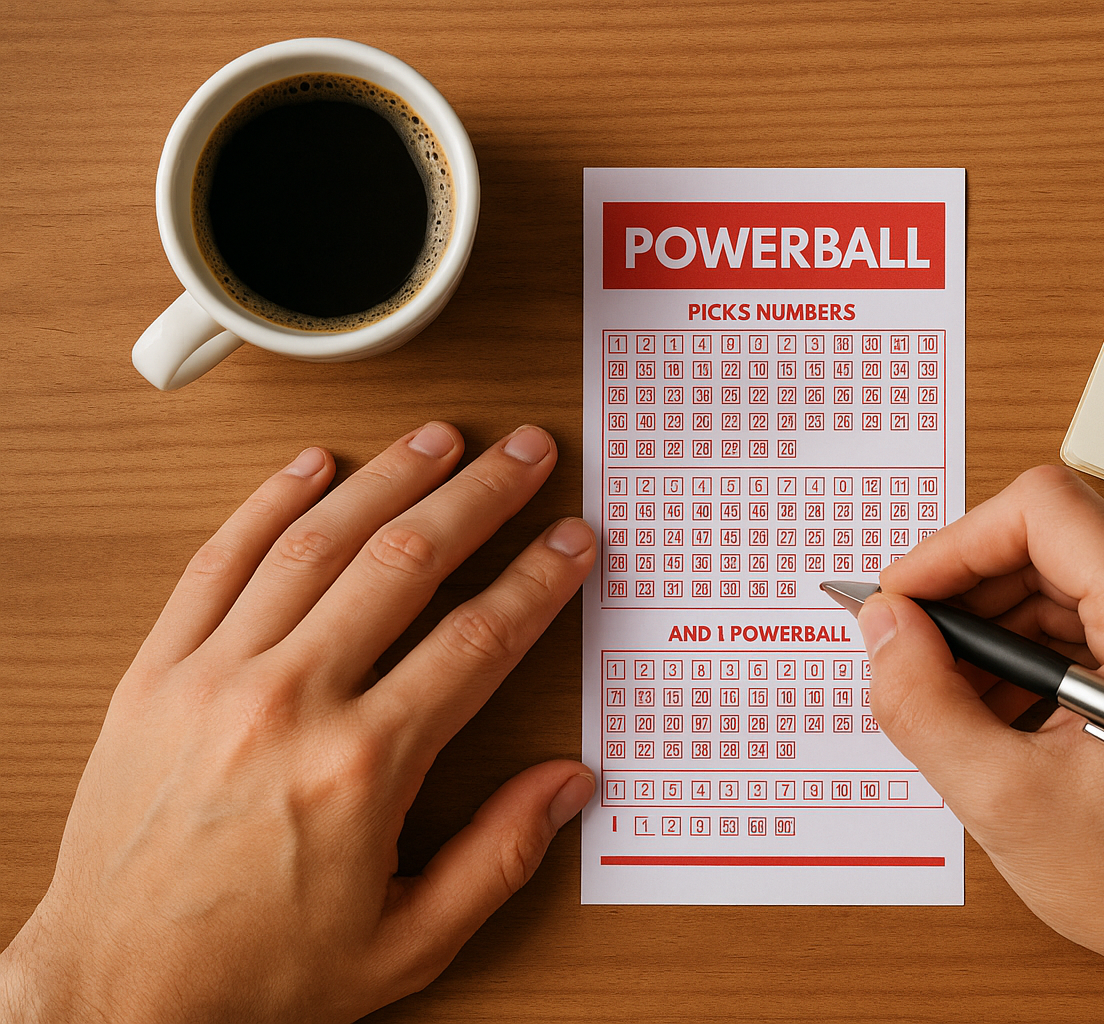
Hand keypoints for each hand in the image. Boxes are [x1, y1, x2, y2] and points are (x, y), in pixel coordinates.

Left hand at [0, 422, 596, 1023]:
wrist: (116, 995)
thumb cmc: (258, 975)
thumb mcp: (407, 942)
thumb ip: (499, 857)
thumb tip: (568, 785)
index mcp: (362, 768)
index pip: (478, 639)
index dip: (540, 579)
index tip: (572, 542)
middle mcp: (289, 704)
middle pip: (407, 562)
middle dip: (481, 496)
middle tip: (526, 453)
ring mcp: (214, 678)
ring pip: (317, 542)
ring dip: (388, 477)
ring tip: (441, 438)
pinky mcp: (155, 675)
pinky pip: (218, 563)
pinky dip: (267, 503)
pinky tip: (313, 466)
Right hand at [860, 466, 1103, 1022]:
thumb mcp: (1004, 798)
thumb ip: (922, 700)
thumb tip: (883, 626)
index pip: (1044, 509)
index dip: (956, 546)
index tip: (907, 599)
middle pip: (1055, 535)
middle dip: (971, 591)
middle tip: (916, 652)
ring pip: (1070, 572)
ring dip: (999, 624)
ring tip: (957, 697)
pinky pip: (1096, 611)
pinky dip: (1037, 649)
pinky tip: (1002, 709)